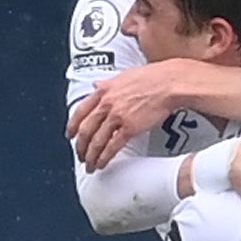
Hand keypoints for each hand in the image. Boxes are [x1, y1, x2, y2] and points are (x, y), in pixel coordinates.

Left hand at [68, 61, 204, 170]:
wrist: (169, 83)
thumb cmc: (152, 78)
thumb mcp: (123, 76)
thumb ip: (107, 83)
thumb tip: (96, 84)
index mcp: (103, 90)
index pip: (80, 111)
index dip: (73, 126)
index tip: (71, 136)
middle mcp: (107, 103)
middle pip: (86, 130)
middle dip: (80, 147)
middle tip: (80, 155)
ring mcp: (117, 116)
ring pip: (96, 141)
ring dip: (91, 156)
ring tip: (90, 165)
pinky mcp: (129, 128)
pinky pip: (112, 147)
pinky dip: (104, 158)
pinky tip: (102, 164)